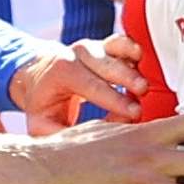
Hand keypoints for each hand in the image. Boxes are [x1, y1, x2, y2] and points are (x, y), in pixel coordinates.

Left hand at [7, 34, 145, 129]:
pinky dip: (135, 51)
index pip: (92, 86)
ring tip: (145, 82)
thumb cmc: (42, 103)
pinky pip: (123, 43)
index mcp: (62, 71)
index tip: (134, 113)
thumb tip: (90, 141)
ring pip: (119, 49)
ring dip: (134, 65)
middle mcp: (79, 54)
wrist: (37, 74)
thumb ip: (62, 133)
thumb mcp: (41, 122)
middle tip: (143, 93)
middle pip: (109, 65)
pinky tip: (143, 64)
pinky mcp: (105, 45)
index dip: (115, 100)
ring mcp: (94, 47)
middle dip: (129, 79)